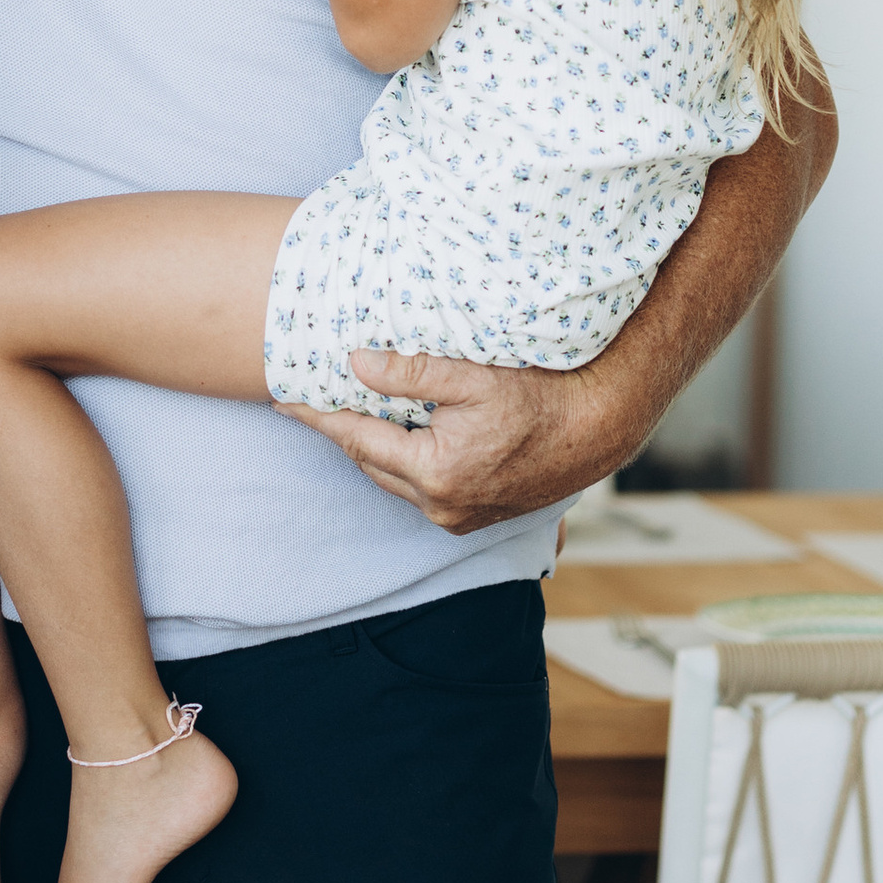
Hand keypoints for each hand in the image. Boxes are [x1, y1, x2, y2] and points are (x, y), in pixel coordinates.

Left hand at [289, 350, 616, 532]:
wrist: (599, 428)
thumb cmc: (541, 396)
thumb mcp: (472, 375)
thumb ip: (410, 372)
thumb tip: (355, 364)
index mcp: (435, 471)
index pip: (356, 440)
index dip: (318, 417)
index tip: (283, 401)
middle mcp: (442, 505)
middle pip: (371, 464)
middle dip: (343, 432)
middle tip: (314, 399)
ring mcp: (460, 517)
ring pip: (395, 480)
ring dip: (375, 449)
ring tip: (354, 414)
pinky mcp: (475, 517)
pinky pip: (421, 490)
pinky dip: (404, 464)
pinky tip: (402, 436)